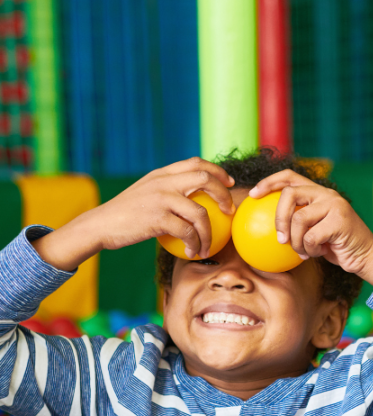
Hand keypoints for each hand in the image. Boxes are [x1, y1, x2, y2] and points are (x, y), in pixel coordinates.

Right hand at [34, 158, 234, 271]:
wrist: (100, 225)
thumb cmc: (126, 214)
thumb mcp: (147, 193)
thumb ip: (168, 191)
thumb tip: (196, 201)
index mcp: (162, 174)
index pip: (196, 163)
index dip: (217, 171)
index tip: (229, 184)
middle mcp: (163, 182)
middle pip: (205, 180)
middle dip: (223, 196)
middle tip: (228, 212)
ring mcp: (160, 199)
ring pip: (200, 213)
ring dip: (209, 234)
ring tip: (207, 247)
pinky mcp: (157, 218)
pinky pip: (188, 232)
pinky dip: (194, 245)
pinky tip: (191, 252)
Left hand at [247, 170, 372, 284]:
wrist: (366, 257)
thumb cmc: (337, 246)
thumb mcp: (314, 231)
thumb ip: (298, 221)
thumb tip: (265, 225)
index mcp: (319, 193)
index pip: (289, 177)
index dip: (268, 182)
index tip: (253, 195)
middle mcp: (326, 194)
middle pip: (289, 194)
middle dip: (278, 218)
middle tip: (279, 238)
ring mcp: (334, 206)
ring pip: (298, 219)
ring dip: (296, 241)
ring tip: (303, 252)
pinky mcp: (339, 221)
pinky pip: (310, 236)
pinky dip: (310, 249)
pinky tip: (318, 253)